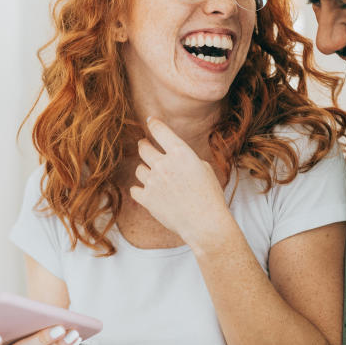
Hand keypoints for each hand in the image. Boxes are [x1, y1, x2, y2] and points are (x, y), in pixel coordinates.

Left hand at [130, 117, 234, 249]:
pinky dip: (140, 189)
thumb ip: (186, 159)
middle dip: (144, 145)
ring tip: (153, 175)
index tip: (150, 121)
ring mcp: (153, 181)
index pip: (160, 131)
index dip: (154, 124)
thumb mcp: (204, 169)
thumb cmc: (210, 196)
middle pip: (143, 148)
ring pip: (139, 169)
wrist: (205, 223)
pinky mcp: (146, 198)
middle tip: (144, 146)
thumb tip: (174, 160)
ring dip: (145, 170)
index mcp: (180, 152)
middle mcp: (163, 164)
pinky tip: (147, 191)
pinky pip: (135, 189)